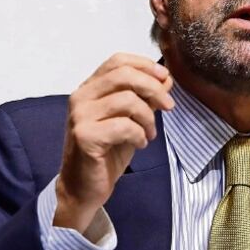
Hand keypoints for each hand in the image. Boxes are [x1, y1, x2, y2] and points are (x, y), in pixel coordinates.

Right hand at [53, 53, 174, 230]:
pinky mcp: (85, 136)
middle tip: (168, 106)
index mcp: (89, 88)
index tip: (165, 78)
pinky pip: (124, 126)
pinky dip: (139, 134)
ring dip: (148, 117)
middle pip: (124, 75)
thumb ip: (145, 97)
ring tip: (150, 133)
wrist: (83, 188)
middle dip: (154, 88)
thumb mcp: (131, 119)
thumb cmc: (106, 152)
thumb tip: (166, 78)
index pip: (117, 61)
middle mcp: (81, 97)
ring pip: (127, 100)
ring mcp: (80, 116)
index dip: (145, 65)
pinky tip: (140, 144)